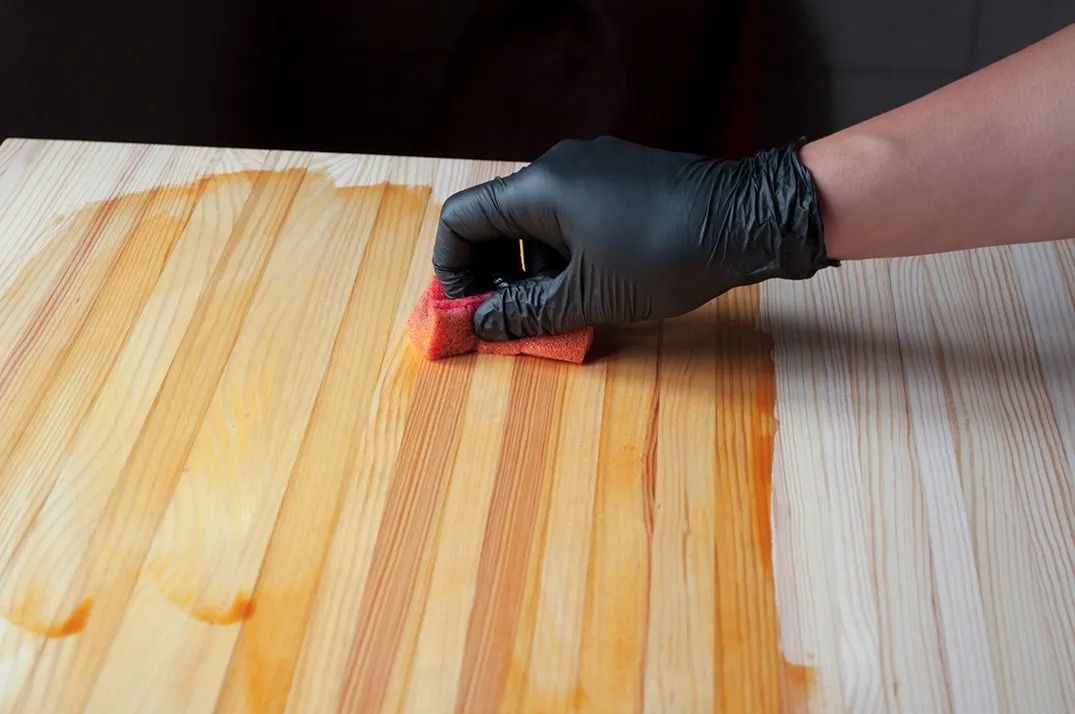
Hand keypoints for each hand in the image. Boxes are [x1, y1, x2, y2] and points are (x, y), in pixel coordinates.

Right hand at [433, 136, 834, 340]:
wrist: (749, 220)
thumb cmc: (664, 254)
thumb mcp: (589, 296)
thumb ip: (527, 312)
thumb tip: (481, 325)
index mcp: (539, 187)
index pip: (462, 219)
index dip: (453, 267)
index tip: (468, 308)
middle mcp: (559, 167)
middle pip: (498, 220)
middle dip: (496, 272)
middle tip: (510, 317)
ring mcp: (593, 168)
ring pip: (537, 221)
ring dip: (533, 268)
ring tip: (556, 309)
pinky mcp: (622, 178)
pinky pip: (572, 215)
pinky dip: (565, 253)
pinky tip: (590, 286)